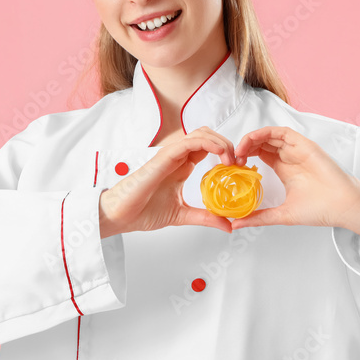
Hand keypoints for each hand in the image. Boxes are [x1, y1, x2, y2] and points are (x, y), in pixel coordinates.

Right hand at [100, 127, 235, 236]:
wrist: (119, 215)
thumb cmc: (142, 212)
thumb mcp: (182, 215)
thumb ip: (205, 217)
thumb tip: (229, 226)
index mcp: (181, 167)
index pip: (208, 148)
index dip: (226, 152)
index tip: (240, 168)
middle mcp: (177, 157)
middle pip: (208, 136)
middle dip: (228, 144)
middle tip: (240, 162)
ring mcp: (171, 155)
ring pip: (201, 134)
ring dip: (221, 142)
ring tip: (232, 159)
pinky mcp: (164, 156)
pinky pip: (189, 141)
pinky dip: (208, 143)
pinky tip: (220, 154)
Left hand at [229, 126, 359, 240]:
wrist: (344, 207)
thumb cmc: (320, 210)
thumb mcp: (281, 215)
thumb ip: (259, 217)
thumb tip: (235, 224)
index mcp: (284, 169)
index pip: (259, 154)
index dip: (244, 156)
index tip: (231, 167)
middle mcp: (290, 157)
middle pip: (261, 143)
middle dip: (244, 147)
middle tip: (232, 158)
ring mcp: (297, 149)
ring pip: (269, 135)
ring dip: (251, 138)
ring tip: (239, 150)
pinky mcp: (305, 145)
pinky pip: (282, 132)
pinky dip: (265, 133)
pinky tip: (253, 141)